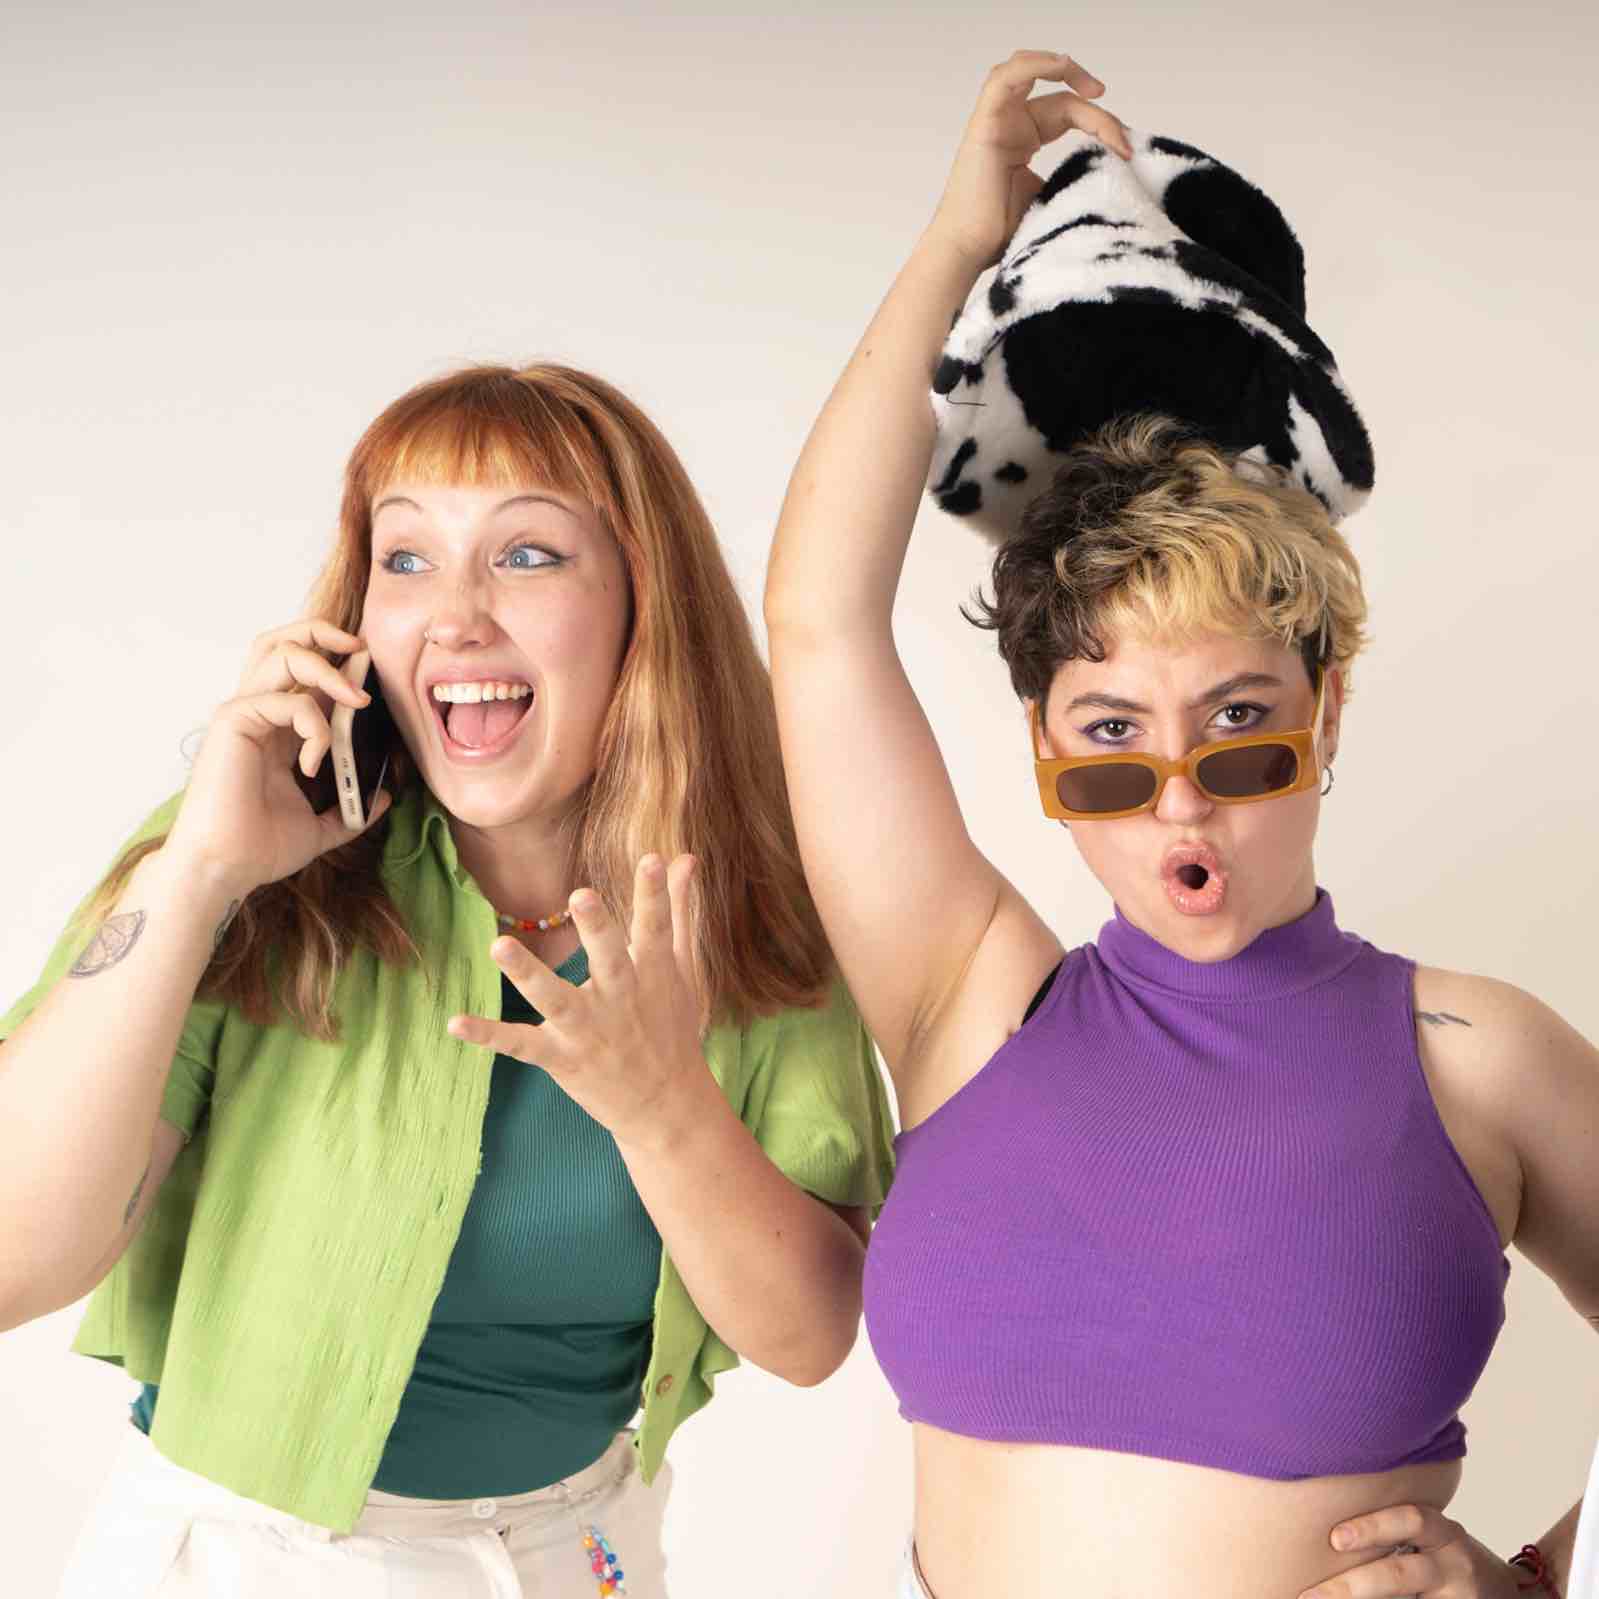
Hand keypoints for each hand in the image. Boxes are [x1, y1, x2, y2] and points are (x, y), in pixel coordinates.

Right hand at [164, 617, 390, 894]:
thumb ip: (351, 809)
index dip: (338, 663)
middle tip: (362, 652)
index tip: (372, 672)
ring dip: (328, 669)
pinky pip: (287, 700)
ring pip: (281, 653)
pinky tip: (314, 761)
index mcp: (275, 729)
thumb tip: (385, 797)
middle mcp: (257, 713)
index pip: (303, 673)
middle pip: (281, 642)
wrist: (225, 870)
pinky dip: (315, 725)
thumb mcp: (321, 827)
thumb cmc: (259, 849)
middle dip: (323, 633)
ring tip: (356, 701)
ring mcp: (242, 714)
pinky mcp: (233, 722)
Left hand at [447, 855, 711, 1148]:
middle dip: (597, 929)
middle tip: (581, 895)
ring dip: (527, 974)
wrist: (666, 1105)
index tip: (653, 859)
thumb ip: (677, 910)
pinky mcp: (562, 1059)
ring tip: (499, 944)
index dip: (655, 895)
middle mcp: (622, 1000)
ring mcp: (590, 1031)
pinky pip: (520, 1045)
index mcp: (654, 975)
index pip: (656, 928)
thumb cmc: (672, 1026)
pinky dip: (488, 1035)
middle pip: (609, 960)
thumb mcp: (680, 968)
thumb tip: (685, 857)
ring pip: (556, 999)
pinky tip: (455, 1022)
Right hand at [928, 49, 1131, 271]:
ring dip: (1064, 69)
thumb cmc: (1000, 237)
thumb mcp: (1051, 199)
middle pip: (1056, 95)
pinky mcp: (983, 124)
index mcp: (1022, 141)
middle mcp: (1009, 126)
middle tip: (1120, 134)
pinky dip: (1034, 63)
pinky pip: (1005, 78)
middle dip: (1093, 104)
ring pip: (1028, 71)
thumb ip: (1073, 177)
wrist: (969, 252)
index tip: (1127, 151)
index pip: (1068, 113)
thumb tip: (1114, 171)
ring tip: (1096, 91)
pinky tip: (1062, 66)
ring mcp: (995, 122)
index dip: (1102, 124)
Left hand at [1300, 1504, 1522, 1598]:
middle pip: (1400, 1573)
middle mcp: (1454, 1564)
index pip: (1410, 1520)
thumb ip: (1394, 1530)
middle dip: (1352, 1586)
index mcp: (1443, 1532)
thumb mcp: (1432, 1536)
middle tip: (1311, 1595)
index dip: (1372, 1527)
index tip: (1334, 1539)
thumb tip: (1327, 1531)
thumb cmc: (1448, 1559)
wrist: (1512, 1595)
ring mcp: (1461, 1596)